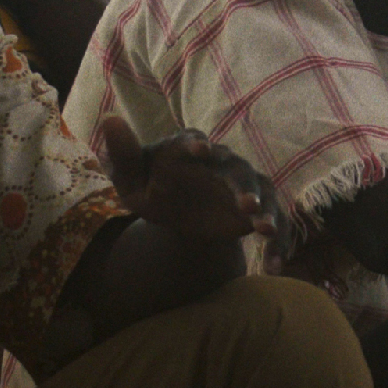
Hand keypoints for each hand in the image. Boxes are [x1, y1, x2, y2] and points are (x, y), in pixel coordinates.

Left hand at [99, 118, 286, 262]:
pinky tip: (274, 267)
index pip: (192, 142)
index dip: (196, 146)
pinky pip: (273, 221)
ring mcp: (242, 183)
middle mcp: (221, 160)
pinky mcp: (254, 208)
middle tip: (246, 204)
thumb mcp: (130, 178)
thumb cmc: (148, 187)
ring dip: (265, 209)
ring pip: (261, 191)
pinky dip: (278, 240)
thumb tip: (110, 120)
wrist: (173, 211)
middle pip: (236, 168)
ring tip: (265, 230)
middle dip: (242, 185)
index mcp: (188, 147)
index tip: (200, 150)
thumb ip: (123, 153)